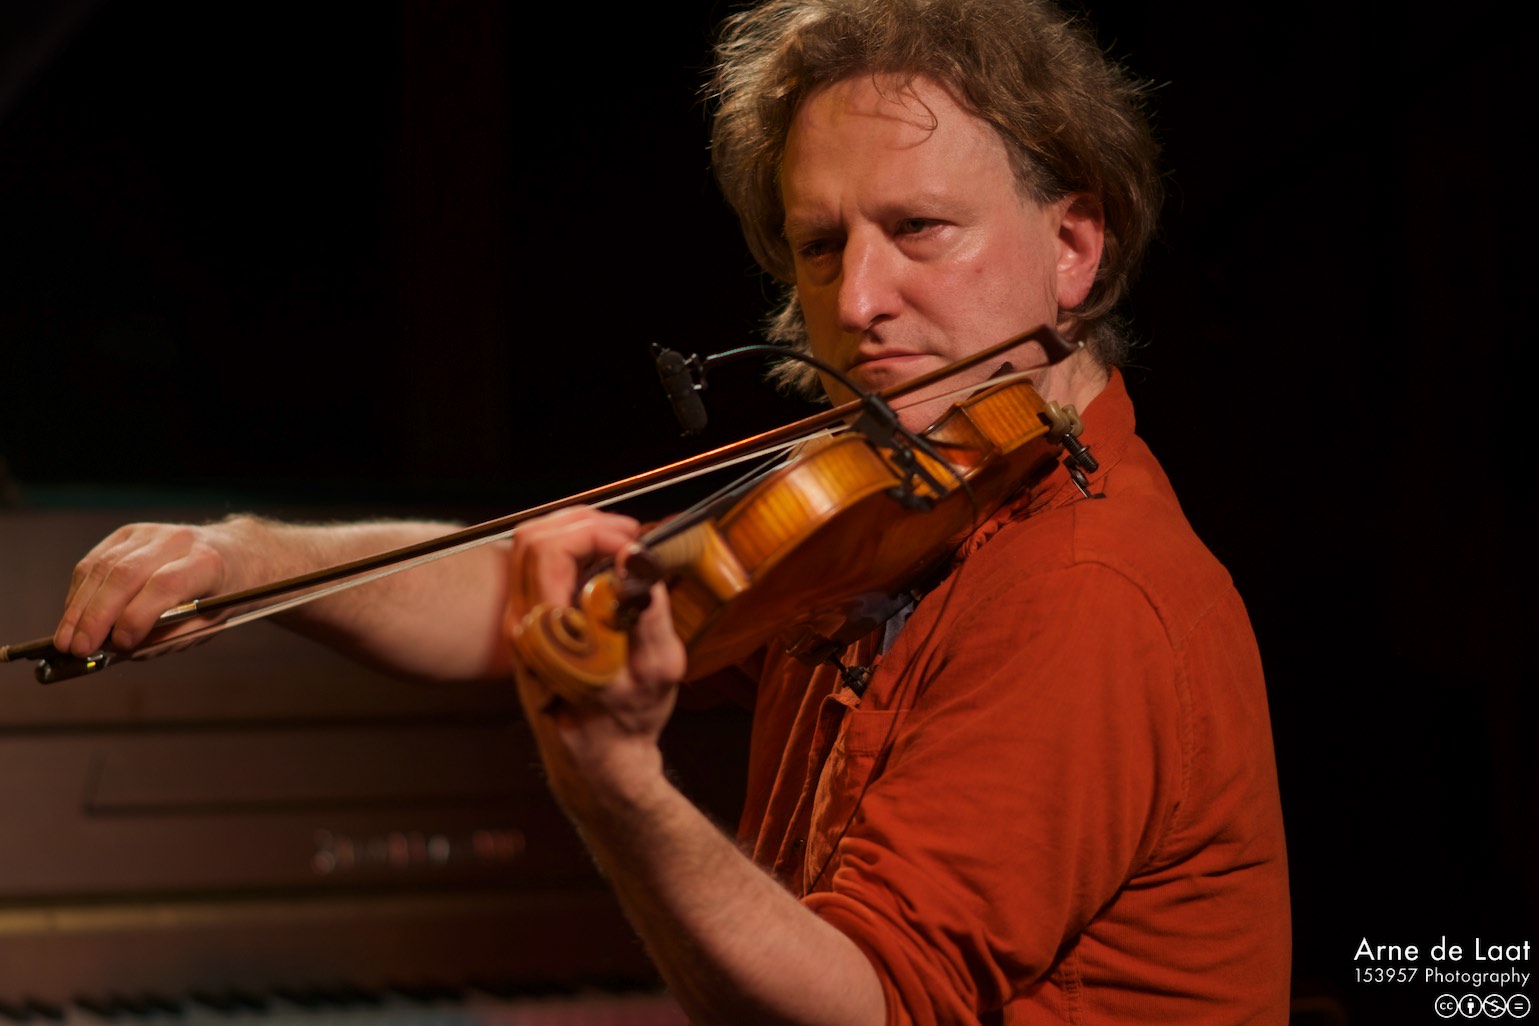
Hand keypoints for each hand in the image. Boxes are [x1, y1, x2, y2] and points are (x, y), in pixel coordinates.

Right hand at [52, 519, 254, 657]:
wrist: (233, 552)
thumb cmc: (221, 593)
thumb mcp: (210, 622)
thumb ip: (168, 637)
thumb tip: (120, 650)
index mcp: (207, 562)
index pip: (165, 585)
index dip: (137, 616)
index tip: (119, 645)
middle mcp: (176, 540)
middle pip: (125, 575)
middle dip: (96, 616)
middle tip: (78, 649)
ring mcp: (149, 532)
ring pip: (102, 568)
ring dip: (79, 608)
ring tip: (66, 640)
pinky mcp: (127, 533)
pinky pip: (94, 563)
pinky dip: (80, 593)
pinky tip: (74, 617)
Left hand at [505, 506, 686, 813]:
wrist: (599, 755)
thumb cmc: (630, 719)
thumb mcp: (657, 670)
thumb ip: (648, 615)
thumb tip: (637, 561)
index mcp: (548, 634)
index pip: (551, 551)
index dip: (598, 534)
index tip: (634, 546)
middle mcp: (524, 625)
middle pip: (533, 538)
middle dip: (586, 524)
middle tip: (629, 535)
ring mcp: (521, 623)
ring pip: (529, 547)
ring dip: (576, 531)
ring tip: (619, 541)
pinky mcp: (528, 622)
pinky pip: (536, 565)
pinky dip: (570, 549)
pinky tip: (602, 558)